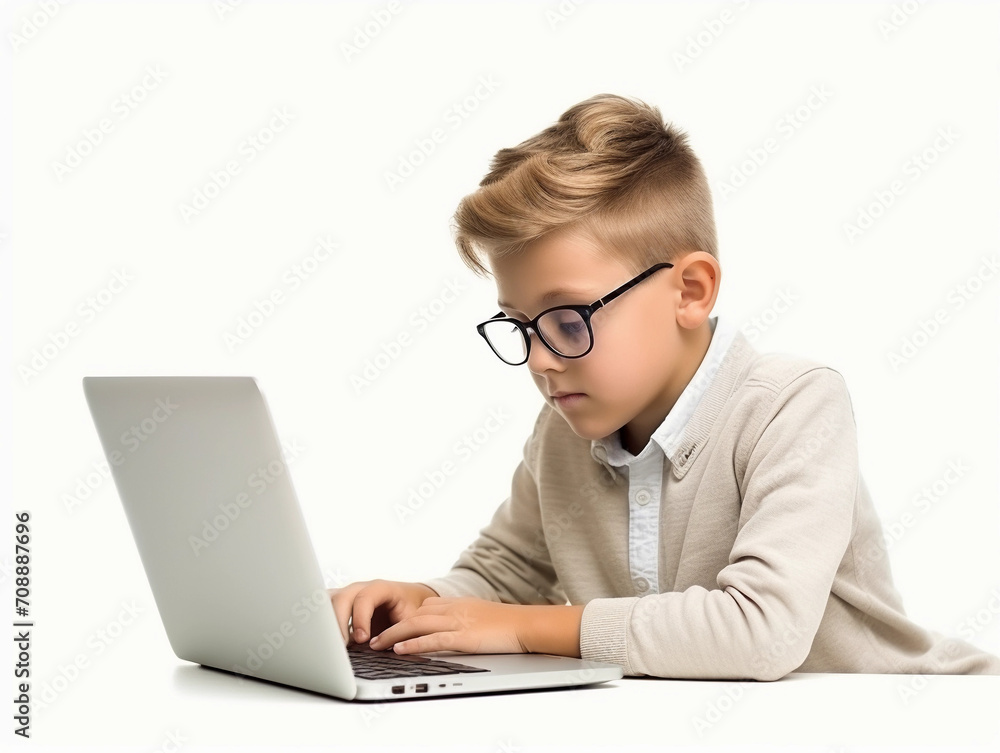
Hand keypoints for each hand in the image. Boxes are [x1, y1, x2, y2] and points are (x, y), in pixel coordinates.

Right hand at [328, 580, 438, 645]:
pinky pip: (325, 608)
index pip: (365, 597)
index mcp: (381, 588)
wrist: (408, 601)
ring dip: (327, 622)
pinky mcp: (340, 606)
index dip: (361, 618)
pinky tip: (323, 638)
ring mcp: (348, 595)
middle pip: (342, 598)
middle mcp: (361, 588)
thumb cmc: (409, 610)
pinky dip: (322, 622)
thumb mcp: (410, 620)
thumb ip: (399, 632)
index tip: (362, 639)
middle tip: (342, 646)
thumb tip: (384, 647)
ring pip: (329, 601)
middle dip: (339, 623)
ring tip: (329, 644)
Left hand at [369, 596, 529, 654]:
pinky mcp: (463, 637)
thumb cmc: (509, 624)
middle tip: (374, 638)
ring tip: (377, 645)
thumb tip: (453, 630)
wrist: (527, 625)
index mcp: (459, 604)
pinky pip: (432, 639)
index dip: (406, 618)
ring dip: (393, 635)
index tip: (392, 627)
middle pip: (415, 614)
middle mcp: (454, 609)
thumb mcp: (482, 616)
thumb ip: (464, 619)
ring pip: (417, 624)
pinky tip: (400, 650)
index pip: (426, 607)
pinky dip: (412, 644)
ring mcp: (458, 621)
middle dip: (392, 626)